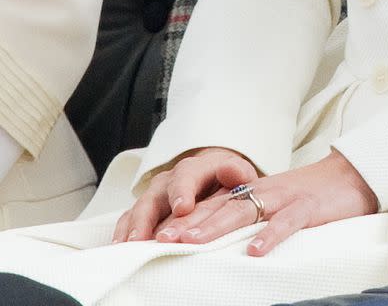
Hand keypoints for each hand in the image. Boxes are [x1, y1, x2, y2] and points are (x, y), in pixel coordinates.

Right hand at [112, 147, 257, 242]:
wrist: (216, 180)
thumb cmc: (228, 183)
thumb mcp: (239, 176)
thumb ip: (236, 174)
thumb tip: (233, 170)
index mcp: (196, 168)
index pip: (187, 175)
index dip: (183, 191)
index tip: (182, 208)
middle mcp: (172, 180)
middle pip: (156, 194)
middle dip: (148, 216)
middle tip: (144, 237)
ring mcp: (157, 194)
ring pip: (140, 207)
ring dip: (134, 226)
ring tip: (129, 246)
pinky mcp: (147, 209)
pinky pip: (130, 218)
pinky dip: (124, 231)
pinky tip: (120, 247)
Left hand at [153, 148, 377, 254]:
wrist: (351, 175)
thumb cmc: (312, 195)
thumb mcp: (276, 205)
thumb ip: (250, 218)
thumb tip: (220, 243)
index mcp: (254, 192)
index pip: (214, 204)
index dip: (185, 218)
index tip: (156, 234)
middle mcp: (264, 192)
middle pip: (221, 207)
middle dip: (189, 222)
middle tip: (161, 238)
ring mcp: (285, 198)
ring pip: (245, 211)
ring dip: (215, 227)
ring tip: (191, 242)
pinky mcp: (308, 208)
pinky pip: (286, 222)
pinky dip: (270, 236)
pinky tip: (255, 251)